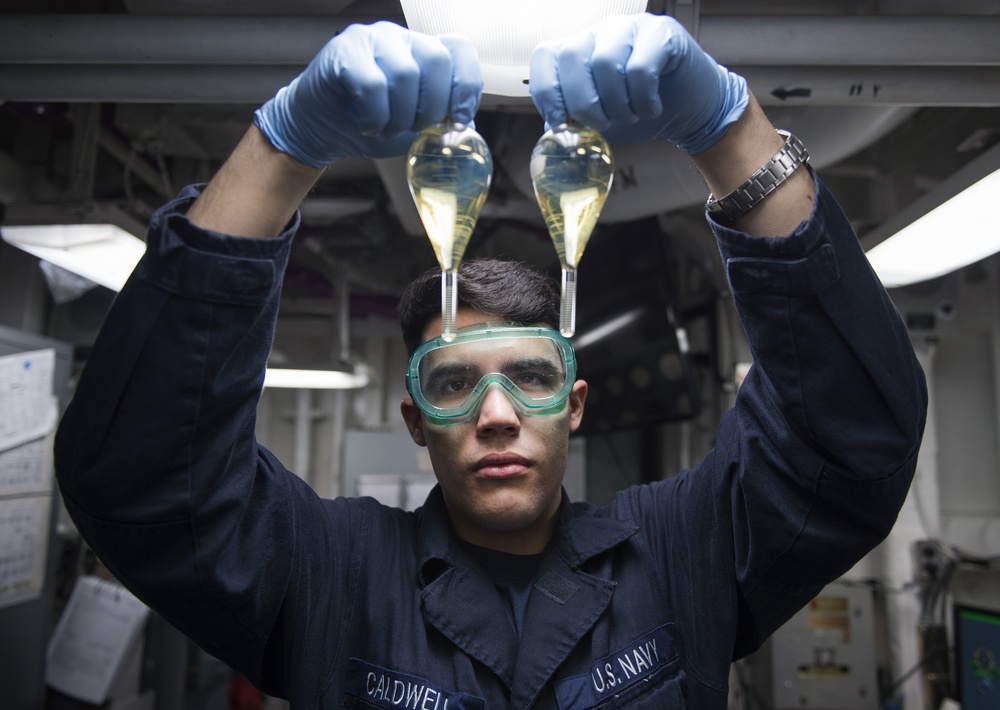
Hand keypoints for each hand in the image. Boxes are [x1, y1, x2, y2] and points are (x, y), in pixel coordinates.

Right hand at [254, 22, 482, 167]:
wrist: (321, 129)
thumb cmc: (368, 124)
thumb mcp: (414, 127)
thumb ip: (440, 122)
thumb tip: (465, 126)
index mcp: (423, 52)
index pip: (460, 51)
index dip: (467, 86)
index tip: (458, 119)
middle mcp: (401, 38)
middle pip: (437, 60)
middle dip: (433, 107)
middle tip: (415, 128)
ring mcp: (372, 40)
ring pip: (406, 74)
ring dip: (400, 117)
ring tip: (386, 129)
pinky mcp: (344, 52)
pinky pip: (373, 85)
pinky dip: (376, 117)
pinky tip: (368, 125)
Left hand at [529, 13, 747, 153]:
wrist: (690, 110)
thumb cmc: (642, 112)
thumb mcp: (600, 120)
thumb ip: (575, 119)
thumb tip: (554, 130)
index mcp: (580, 50)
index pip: (545, 56)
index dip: (547, 92)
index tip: (560, 122)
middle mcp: (601, 31)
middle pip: (571, 57)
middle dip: (583, 103)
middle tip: (602, 125)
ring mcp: (632, 27)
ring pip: (605, 62)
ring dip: (617, 103)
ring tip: (631, 115)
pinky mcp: (662, 33)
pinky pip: (640, 67)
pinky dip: (643, 98)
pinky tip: (651, 107)